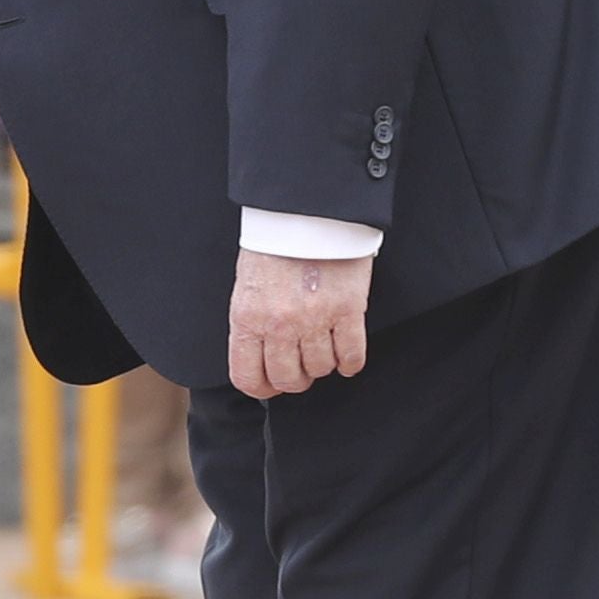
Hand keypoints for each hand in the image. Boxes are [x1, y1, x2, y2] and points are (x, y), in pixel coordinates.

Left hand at [229, 247, 373, 398]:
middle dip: (296, 378)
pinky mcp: (347, 310)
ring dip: (323, 365)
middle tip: (302, 366)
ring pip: (321, 369)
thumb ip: (253, 324)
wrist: (306, 210)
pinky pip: (352, 356)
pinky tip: (347, 356)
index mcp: (247, 318)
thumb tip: (262, 359)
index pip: (248, 377)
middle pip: (289, 379)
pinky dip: (350, 362)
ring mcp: (314, 319)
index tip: (272, 384)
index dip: (262, 388)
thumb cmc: (275, 245)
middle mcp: (278, 324)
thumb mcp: (248, 287)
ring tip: (323, 348)